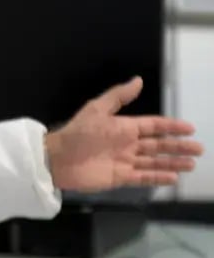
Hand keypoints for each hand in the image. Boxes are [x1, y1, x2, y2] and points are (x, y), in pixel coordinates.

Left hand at [45, 76, 203, 191]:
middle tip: (199, 149)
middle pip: (158, 145)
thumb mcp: (97, 110)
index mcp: (123, 127)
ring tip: (191, 164)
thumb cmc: (78, 132)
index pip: (153, 126)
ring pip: (154, 162)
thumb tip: (138, 80)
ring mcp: (124, 161)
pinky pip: (143, 177)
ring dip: (172, 162)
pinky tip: (173, 177)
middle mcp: (127, 144)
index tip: (190, 128)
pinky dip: (158, 177)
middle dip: (178, 147)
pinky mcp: (120, 177)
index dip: (171, 127)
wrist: (59, 158)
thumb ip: (118, 96)